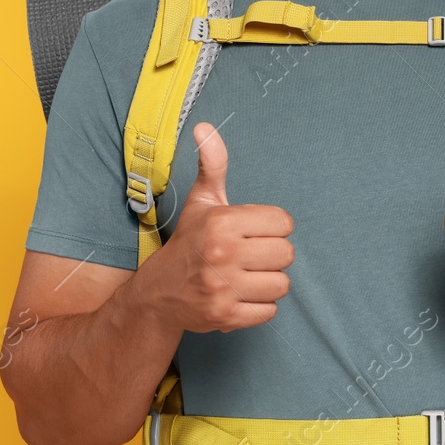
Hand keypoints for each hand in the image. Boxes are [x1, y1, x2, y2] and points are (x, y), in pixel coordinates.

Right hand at [154, 122, 294, 332]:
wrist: (158, 294)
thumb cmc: (189, 242)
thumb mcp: (202, 201)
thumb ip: (212, 164)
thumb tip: (205, 127)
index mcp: (222, 222)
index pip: (283, 222)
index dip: (271, 227)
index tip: (253, 231)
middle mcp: (223, 254)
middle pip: (287, 254)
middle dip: (272, 255)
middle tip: (251, 255)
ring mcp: (224, 288)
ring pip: (281, 284)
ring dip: (268, 281)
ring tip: (247, 276)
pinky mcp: (226, 316)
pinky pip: (269, 311)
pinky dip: (259, 306)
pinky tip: (241, 295)